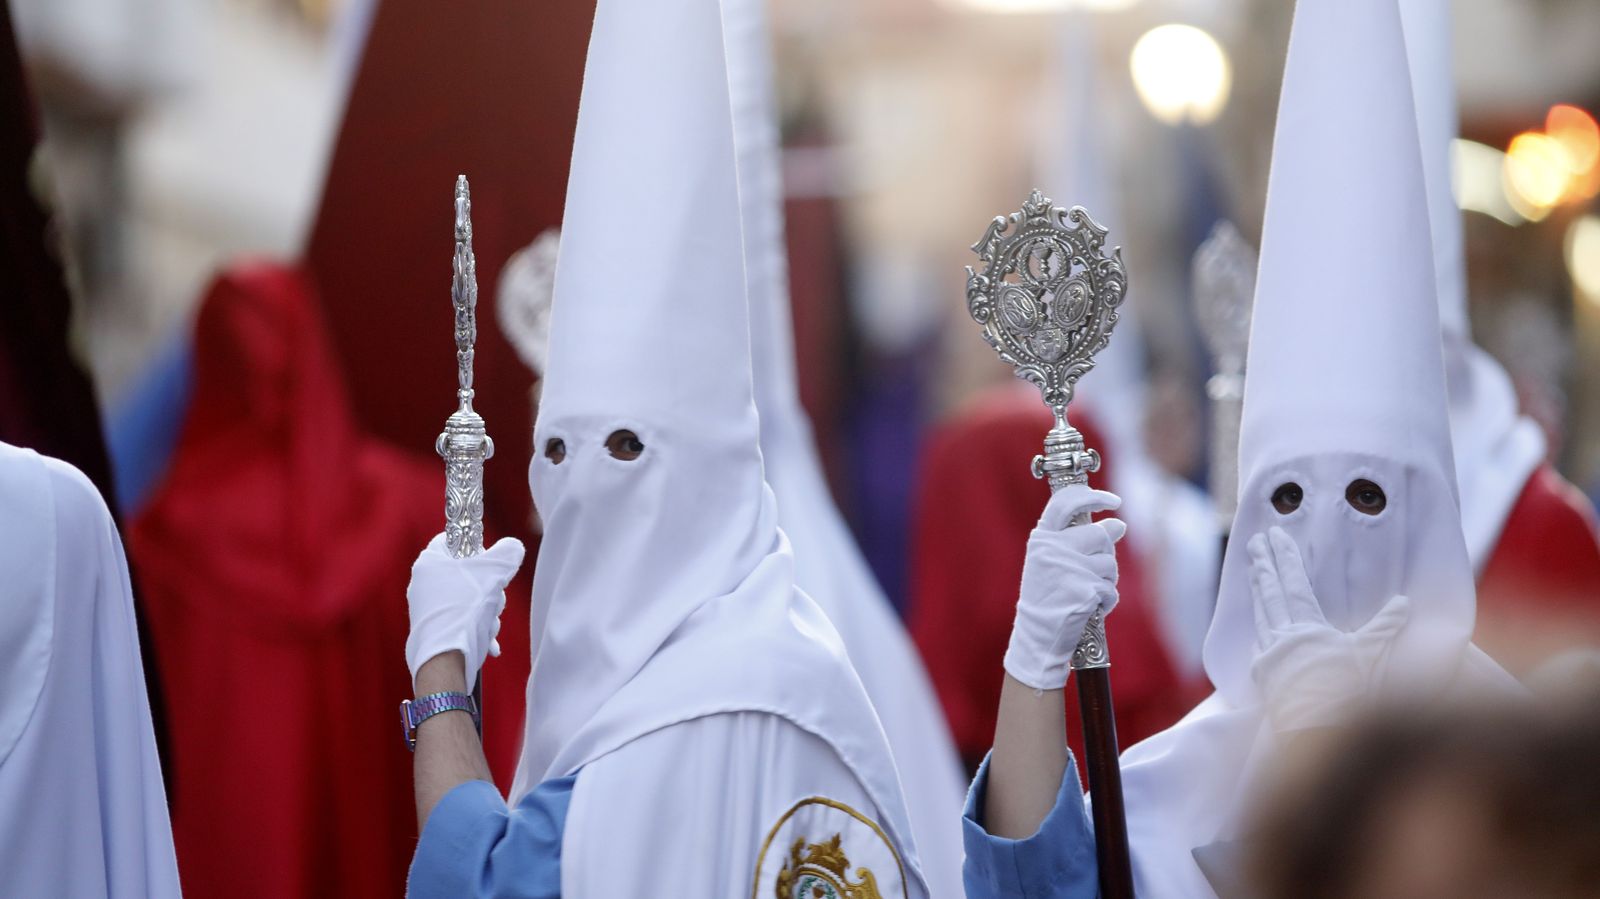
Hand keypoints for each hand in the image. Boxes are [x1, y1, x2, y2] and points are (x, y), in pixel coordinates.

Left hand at [405, 534, 525, 688]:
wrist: (447, 658)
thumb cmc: (465, 608)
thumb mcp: (495, 570)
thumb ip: (508, 552)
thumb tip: (513, 547)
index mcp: (429, 562)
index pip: (453, 539)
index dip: (476, 546)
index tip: (490, 559)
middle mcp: (425, 584)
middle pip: (468, 572)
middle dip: (489, 587)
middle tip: (493, 595)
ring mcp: (430, 609)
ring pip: (470, 599)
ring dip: (487, 610)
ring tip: (487, 621)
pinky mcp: (437, 630)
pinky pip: (463, 620)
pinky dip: (478, 627)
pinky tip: (487, 639)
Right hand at [1004, 484, 1126, 690]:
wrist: (1037, 638)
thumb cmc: (1048, 599)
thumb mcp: (1056, 563)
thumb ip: (1082, 541)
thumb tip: (1119, 524)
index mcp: (1041, 538)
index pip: (1066, 502)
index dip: (1093, 496)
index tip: (1113, 501)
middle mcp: (1052, 548)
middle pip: (1100, 535)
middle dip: (1105, 555)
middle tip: (1092, 575)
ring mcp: (1068, 568)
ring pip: (1110, 563)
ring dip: (1107, 581)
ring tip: (1086, 594)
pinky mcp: (1084, 589)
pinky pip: (1111, 589)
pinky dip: (1106, 601)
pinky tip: (1089, 609)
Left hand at [1248, 527, 1408, 732]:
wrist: (1317, 730)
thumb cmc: (1347, 692)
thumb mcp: (1370, 655)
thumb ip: (1384, 626)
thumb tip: (1404, 601)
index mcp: (1306, 626)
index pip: (1293, 583)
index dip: (1285, 557)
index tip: (1274, 535)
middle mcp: (1282, 636)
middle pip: (1270, 592)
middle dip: (1263, 565)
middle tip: (1254, 543)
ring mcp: (1268, 656)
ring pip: (1261, 614)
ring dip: (1258, 591)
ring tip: (1253, 571)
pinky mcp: (1262, 676)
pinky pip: (1258, 644)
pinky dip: (1259, 629)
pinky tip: (1259, 625)